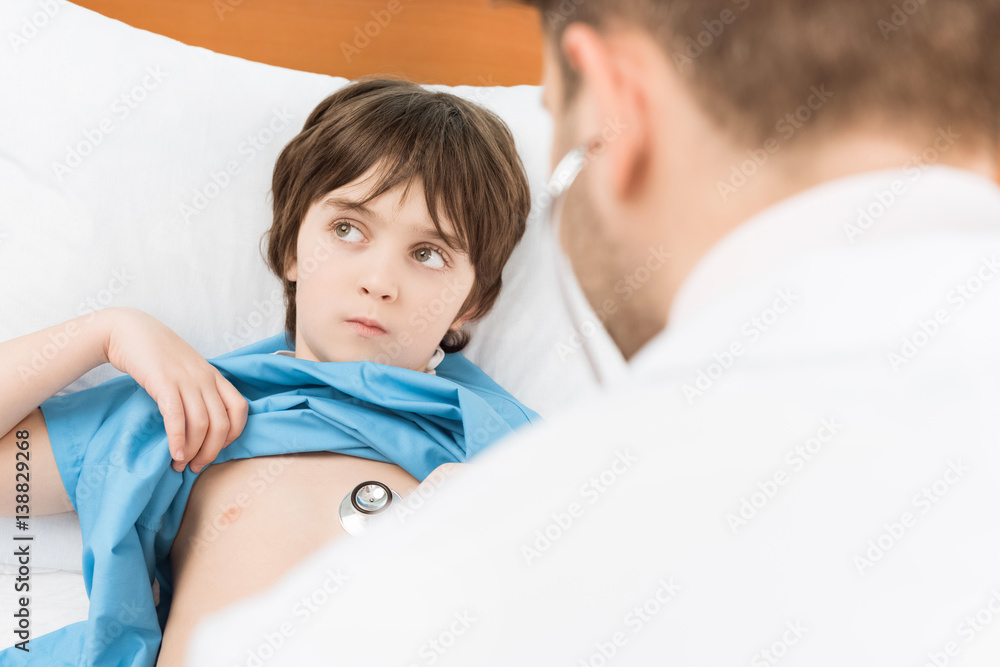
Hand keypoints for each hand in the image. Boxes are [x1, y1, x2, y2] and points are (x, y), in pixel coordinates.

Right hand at [101, 307, 248, 472]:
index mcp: (214, 375)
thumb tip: (199, 424)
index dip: (233, 433)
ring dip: (193, 450)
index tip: (217, 448)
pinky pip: (177, 416)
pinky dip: (178, 439)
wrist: (128, 330)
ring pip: (201, 423)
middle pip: (221, 423)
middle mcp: (205, 378)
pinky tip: (173, 453)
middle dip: (211, 451)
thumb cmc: (157, 354)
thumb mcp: (187, 370)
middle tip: (196, 466)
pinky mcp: (164, 382)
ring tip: (180, 464)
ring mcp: (186, 379)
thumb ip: (197, 390)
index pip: (240, 408)